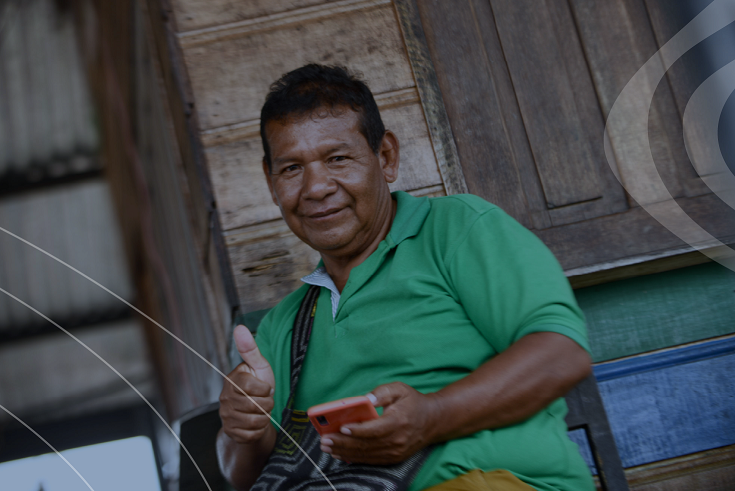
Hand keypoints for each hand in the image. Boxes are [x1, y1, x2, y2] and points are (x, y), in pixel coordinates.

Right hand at [219, 325, 275, 444]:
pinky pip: (252, 434)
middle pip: (256, 405)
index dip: (265, 388)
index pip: (254, 387)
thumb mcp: (258, 366)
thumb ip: (250, 349)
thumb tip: (239, 327)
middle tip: (264, 399)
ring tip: (261, 410)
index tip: (263, 387)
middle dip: (267, 403)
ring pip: (255, 420)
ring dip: (264, 416)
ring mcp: (226, 416)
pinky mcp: (231, 432)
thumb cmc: (258, 385)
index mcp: (232, 380)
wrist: (254, 411)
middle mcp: (225, 398)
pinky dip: (259, 429)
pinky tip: (256, 421)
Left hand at [319, 382, 439, 464]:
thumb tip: (366, 399)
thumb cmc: (413, 402)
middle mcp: (396, 440)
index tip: (341, 428)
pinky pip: (370, 460)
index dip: (356, 430)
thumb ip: (382, 392)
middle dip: (342, 443)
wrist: (432, 421)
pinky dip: (353, 458)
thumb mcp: (400, 389)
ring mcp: (395, 452)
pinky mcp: (393, 458)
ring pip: (365, 454)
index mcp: (397, 422)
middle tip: (324, 440)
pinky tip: (340, 454)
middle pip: (365, 445)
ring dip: (344, 452)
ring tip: (327, 447)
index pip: (374, 429)